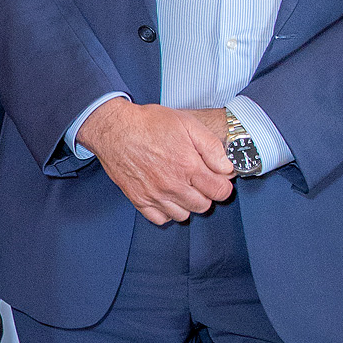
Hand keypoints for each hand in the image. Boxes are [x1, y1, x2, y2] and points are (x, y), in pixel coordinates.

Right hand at [77, 98, 233, 224]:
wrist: (115, 129)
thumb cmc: (149, 123)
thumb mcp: (188, 124)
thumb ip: (212, 147)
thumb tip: (227, 168)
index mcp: (188, 166)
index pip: (220, 192)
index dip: (223, 185)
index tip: (219, 178)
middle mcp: (173, 185)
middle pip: (203, 206)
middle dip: (206, 194)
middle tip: (199, 180)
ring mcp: (155, 195)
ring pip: (184, 215)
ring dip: (187, 204)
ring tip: (182, 187)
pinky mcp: (139, 200)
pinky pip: (161, 219)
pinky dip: (167, 211)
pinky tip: (167, 196)